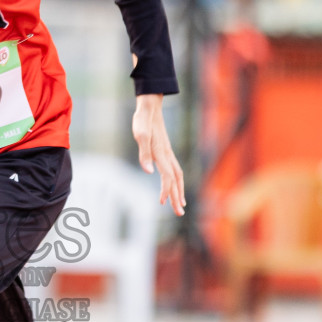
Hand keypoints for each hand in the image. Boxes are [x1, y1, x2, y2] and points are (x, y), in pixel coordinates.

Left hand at [131, 93, 185, 215]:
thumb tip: (148, 171)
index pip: (167, 177)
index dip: (166, 191)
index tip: (163, 203)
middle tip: (179, 213)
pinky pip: (175, 170)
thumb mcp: (140, 135)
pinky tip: (175, 185)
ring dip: (180, 191)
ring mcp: (168, 153)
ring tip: (181, 204)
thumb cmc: (143, 121)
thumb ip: (144, 153)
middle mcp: (168, 155)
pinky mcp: (166, 151)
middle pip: (176, 180)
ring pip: (178, 176)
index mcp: (161, 154)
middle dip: (178, 197)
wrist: (150, 107)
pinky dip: (177, 181)